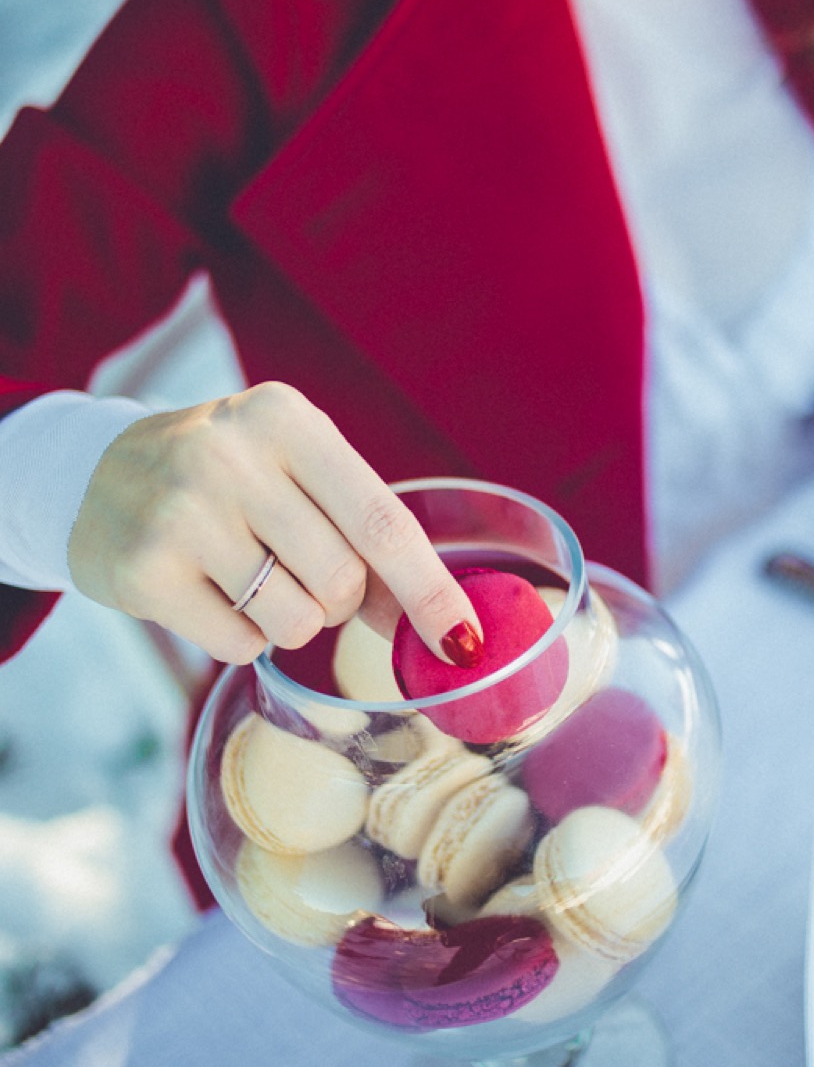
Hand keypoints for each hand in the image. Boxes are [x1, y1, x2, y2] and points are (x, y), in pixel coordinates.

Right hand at [67, 382, 479, 665]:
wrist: (96, 473)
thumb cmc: (230, 478)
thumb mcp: (296, 469)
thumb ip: (364, 533)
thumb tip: (443, 628)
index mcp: (285, 420)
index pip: (381, 520)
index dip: (429, 590)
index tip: (464, 643)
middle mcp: (231, 456)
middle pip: (342, 581)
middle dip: (338, 598)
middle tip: (294, 566)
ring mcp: (182, 513)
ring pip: (295, 621)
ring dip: (289, 620)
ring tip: (247, 575)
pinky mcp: (144, 570)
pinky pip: (240, 646)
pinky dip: (241, 637)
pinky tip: (208, 592)